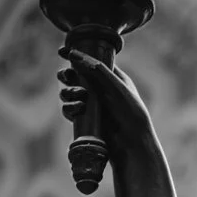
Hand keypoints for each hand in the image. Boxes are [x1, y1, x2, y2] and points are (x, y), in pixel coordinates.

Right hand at [57, 48, 155, 165]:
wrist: (133, 145)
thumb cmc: (131, 114)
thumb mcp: (117, 87)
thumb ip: (97, 69)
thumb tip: (74, 54)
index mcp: (112, 77)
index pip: (90, 60)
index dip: (75, 55)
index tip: (62, 51)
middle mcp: (100, 89)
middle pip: (75, 76)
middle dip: (67, 75)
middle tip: (68, 77)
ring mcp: (92, 105)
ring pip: (69, 93)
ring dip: (68, 92)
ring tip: (80, 97)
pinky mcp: (86, 120)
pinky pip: (69, 110)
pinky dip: (69, 108)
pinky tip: (78, 109)